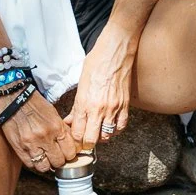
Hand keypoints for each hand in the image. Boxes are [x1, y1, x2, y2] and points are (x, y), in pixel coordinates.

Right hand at [0, 89, 78, 175]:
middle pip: (58, 161)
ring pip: (44, 167)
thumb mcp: (54, 114)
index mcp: (56, 127)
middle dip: (59, 161)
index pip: (70, 151)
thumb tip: (70, 144)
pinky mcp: (19, 148)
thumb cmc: (34, 105)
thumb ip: (62, 130)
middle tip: (57, 157)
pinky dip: (34, 163)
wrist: (13, 99)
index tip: (68, 153)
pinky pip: (30, 164)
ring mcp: (31, 144)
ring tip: (46, 158)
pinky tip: (35, 157)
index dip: (70, 154)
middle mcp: (45, 137)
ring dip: (47, 164)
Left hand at [67, 27, 137, 149]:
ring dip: (101, 136)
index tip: (74, 137)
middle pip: (92, 140)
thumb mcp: (81, 84)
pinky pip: (121, 127)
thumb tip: (70, 120)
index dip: (75, 139)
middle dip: (87, 142)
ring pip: (107, 136)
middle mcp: (98, 109)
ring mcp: (113, 108)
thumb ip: (76, 106)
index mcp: (84, 103)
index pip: (78, 133)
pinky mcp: (125, 105)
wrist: (116, 52)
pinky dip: (115, 130)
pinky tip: (111, 126)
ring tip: (97, 131)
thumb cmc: (96, 63)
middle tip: (85, 138)